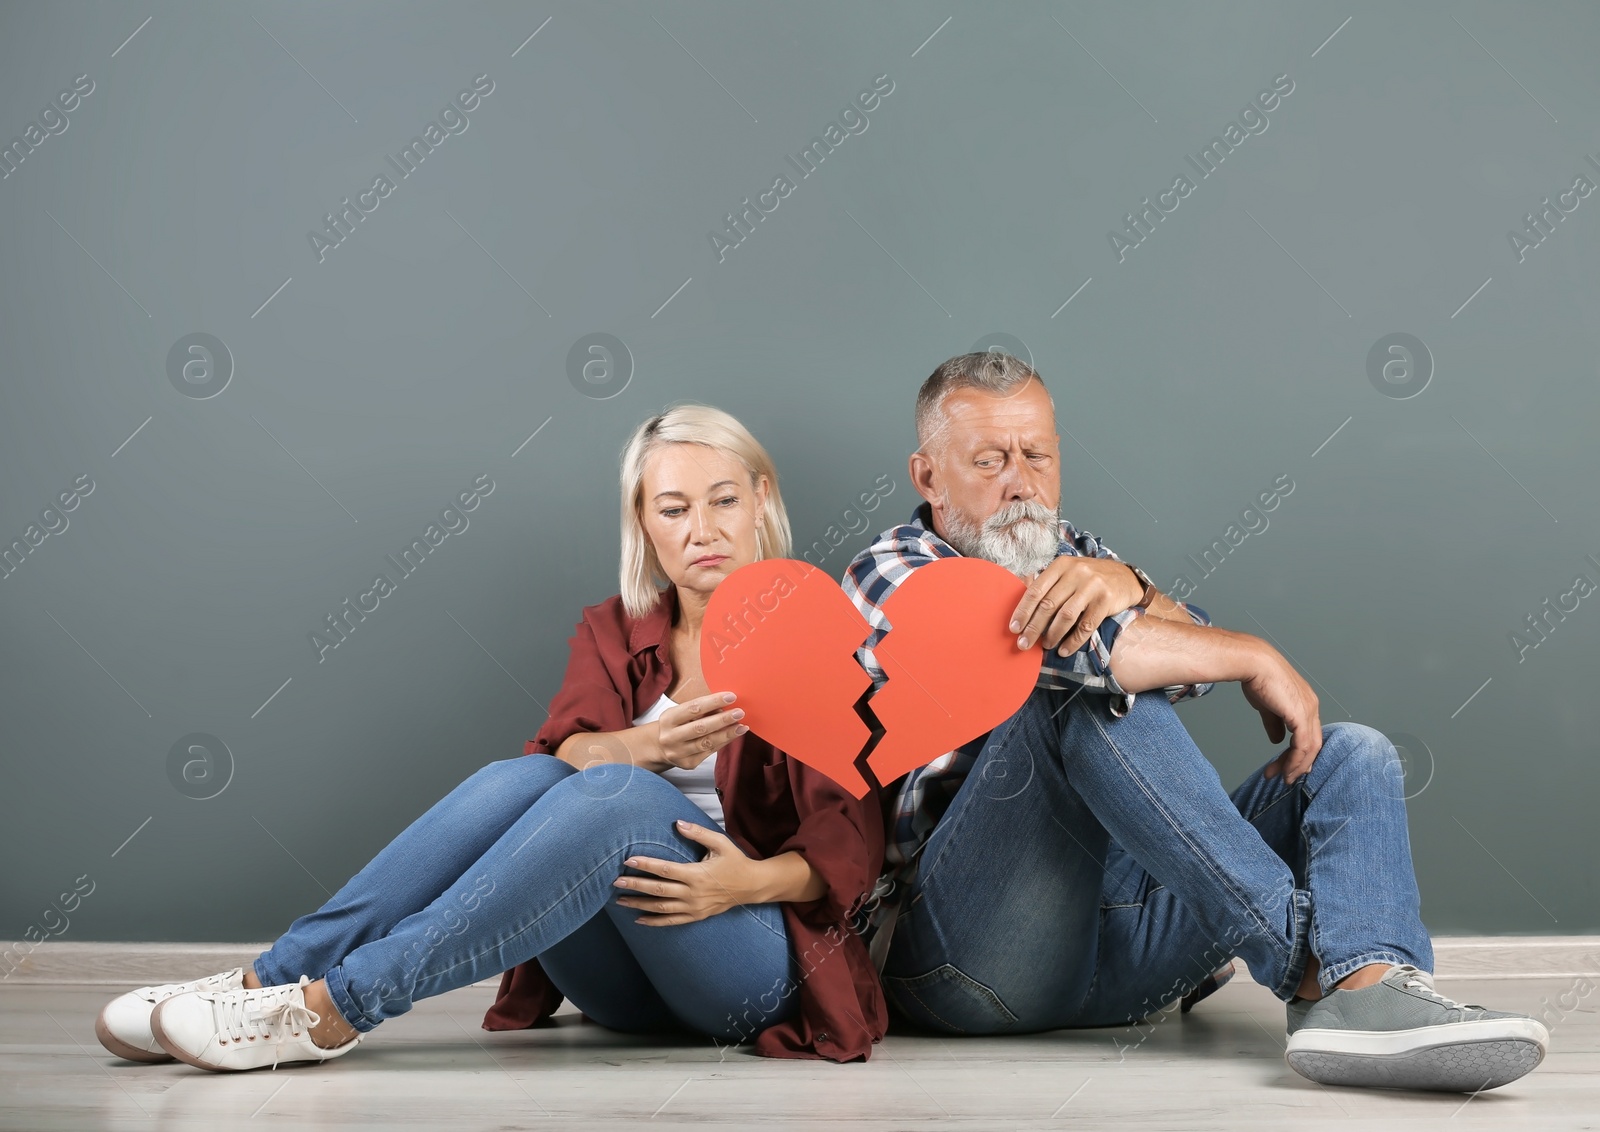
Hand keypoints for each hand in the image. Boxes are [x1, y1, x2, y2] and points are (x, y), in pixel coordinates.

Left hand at [612, 820, 760, 925]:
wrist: (752, 886)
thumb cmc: (735, 862)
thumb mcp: (720, 843)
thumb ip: (698, 833)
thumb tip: (677, 823)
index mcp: (697, 874)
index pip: (665, 870)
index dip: (645, 865)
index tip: (628, 861)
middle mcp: (693, 893)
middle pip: (658, 890)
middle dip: (635, 885)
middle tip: (616, 881)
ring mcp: (694, 907)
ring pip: (661, 908)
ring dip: (639, 905)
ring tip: (620, 900)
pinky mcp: (697, 916)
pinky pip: (672, 922)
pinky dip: (654, 922)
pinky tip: (639, 919)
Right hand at [652, 692, 747, 771]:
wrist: (660, 747)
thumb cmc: (675, 725)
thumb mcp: (681, 713)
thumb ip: (699, 710)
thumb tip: (724, 707)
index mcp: (668, 719)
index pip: (693, 708)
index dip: (713, 702)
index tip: (730, 696)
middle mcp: (671, 737)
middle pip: (700, 727)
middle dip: (723, 719)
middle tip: (739, 712)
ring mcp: (679, 753)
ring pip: (707, 742)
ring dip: (727, 733)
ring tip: (741, 726)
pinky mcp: (688, 763)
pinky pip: (710, 752)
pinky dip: (724, 742)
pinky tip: (734, 735)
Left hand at [1009, 557, 1143, 655]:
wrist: (1125, 578)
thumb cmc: (1089, 578)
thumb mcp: (1067, 572)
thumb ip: (1046, 583)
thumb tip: (1019, 598)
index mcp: (1061, 565)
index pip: (1036, 590)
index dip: (1023, 611)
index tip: (1014, 628)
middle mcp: (1076, 572)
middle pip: (1048, 605)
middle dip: (1033, 628)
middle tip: (1023, 644)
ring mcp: (1092, 586)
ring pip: (1066, 616)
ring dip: (1052, 635)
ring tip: (1045, 646)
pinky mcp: (1106, 600)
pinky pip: (1086, 626)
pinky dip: (1073, 641)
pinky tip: (1064, 650)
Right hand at [1239, 642, 1321, 783]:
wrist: (1254, 664)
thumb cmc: (1258, 677)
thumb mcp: (1267, 706)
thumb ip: (1275, 722)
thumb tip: (1277, 739)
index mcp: (1306, 703)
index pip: (1308, 734)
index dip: (1300, 753)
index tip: (1288, 766)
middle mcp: (1312, 707)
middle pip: (1312, 744)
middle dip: (1298, 764)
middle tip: (1286, 778)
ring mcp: (1309, 712)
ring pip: (1309, 748)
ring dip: (1295, 766)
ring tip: (1283, 778)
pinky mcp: (1301, 716)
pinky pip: (1302, 746)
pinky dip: (1294, 761)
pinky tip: (1284, 769)